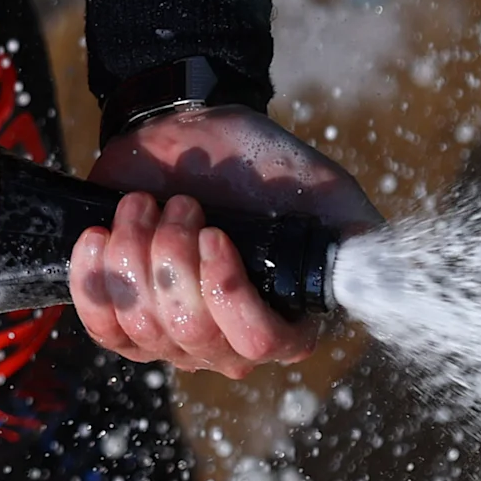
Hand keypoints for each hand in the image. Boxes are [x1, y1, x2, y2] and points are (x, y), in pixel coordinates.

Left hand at [67, 106, 379, 376]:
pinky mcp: (122, 314)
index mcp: (282, 322)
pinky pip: (100, 324)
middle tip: (182, 204)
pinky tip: (99, 235)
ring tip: (146, 205)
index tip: (214, 231)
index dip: (227, 292)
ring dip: (136, 251)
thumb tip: (388, 278)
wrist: (191, 135)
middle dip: (175, 257)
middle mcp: (226, 342)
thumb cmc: (261, 167)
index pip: (257, 345)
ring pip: (142, 324)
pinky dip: (93, 278)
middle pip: (191, 333)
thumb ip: (357, 236)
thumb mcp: (322, 191)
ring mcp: (170, 335)